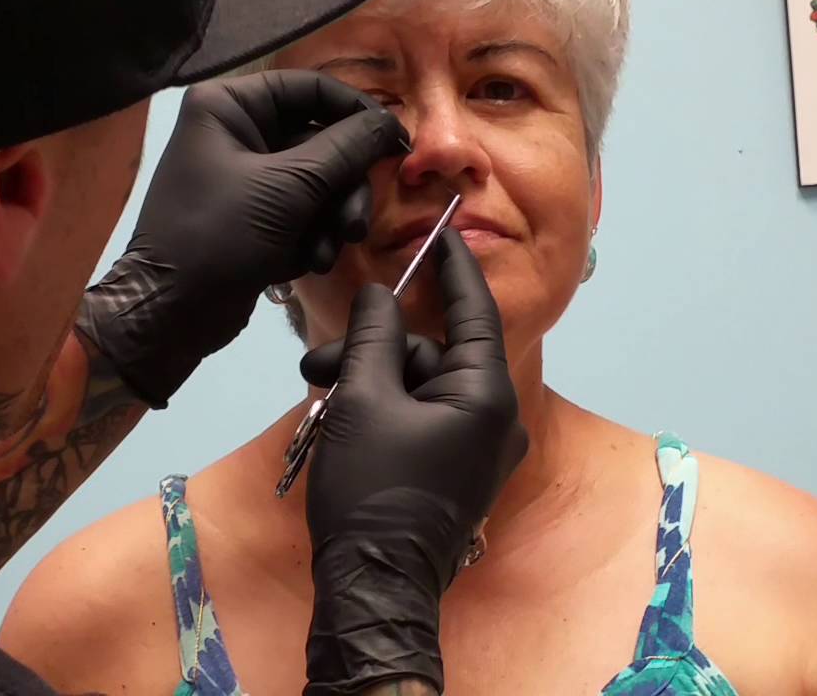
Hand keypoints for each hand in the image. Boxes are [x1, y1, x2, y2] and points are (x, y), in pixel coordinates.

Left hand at [77, 70, 407, 407]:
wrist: (171, 313)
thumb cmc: (219, 235)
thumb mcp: (289, 188)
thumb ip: (347, 149)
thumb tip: (392, 124)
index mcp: (229, 106)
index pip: (311, 89)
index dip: (359, 114)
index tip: (398, 144)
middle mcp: (237, 133)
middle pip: (321, 142)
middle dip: (343, 188)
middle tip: (355, 226)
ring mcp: (247, 178)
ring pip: (318, 183)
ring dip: (332, 220)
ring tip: (327, 253)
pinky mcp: (255, 218)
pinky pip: (303, 213)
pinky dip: (313, 237)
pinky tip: (309, 264)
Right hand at [300, 231, 528, 694]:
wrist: (374, 586)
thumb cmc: (371, 492)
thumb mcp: (362, 400)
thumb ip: (372, 336)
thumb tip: (379, 294)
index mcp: (486, 396)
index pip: (474, 311)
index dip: (453, 268)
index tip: (442, 231)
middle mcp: (498, 419)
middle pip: (434, 354)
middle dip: (375, 351)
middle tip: (318, 365)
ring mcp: (481, 449)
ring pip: (422, 387)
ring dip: (371, 384)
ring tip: (320, 401)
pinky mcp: (460, 470)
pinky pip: (425, 418)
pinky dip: (386, 410)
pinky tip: (342, 419)